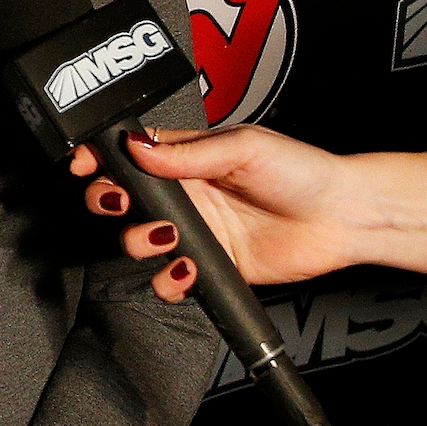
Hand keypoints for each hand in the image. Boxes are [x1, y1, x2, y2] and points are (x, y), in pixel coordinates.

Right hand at [72, 127, 368, 300]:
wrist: (341, 218)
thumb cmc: (301, 171)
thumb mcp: (243, 147)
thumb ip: (186, 152)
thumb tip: (138, 147)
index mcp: (186, 154)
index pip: (130, 153)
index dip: (100, 157)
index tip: (85, 163)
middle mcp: (184, 192)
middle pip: (121, 197)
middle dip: (107, 200)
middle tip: (119, 203)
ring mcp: (195, 229)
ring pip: (138, 239)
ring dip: (138, 241)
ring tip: (165, 236)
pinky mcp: (210, 264)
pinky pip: (170, 277)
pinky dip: (168, 279)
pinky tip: (187, 267)